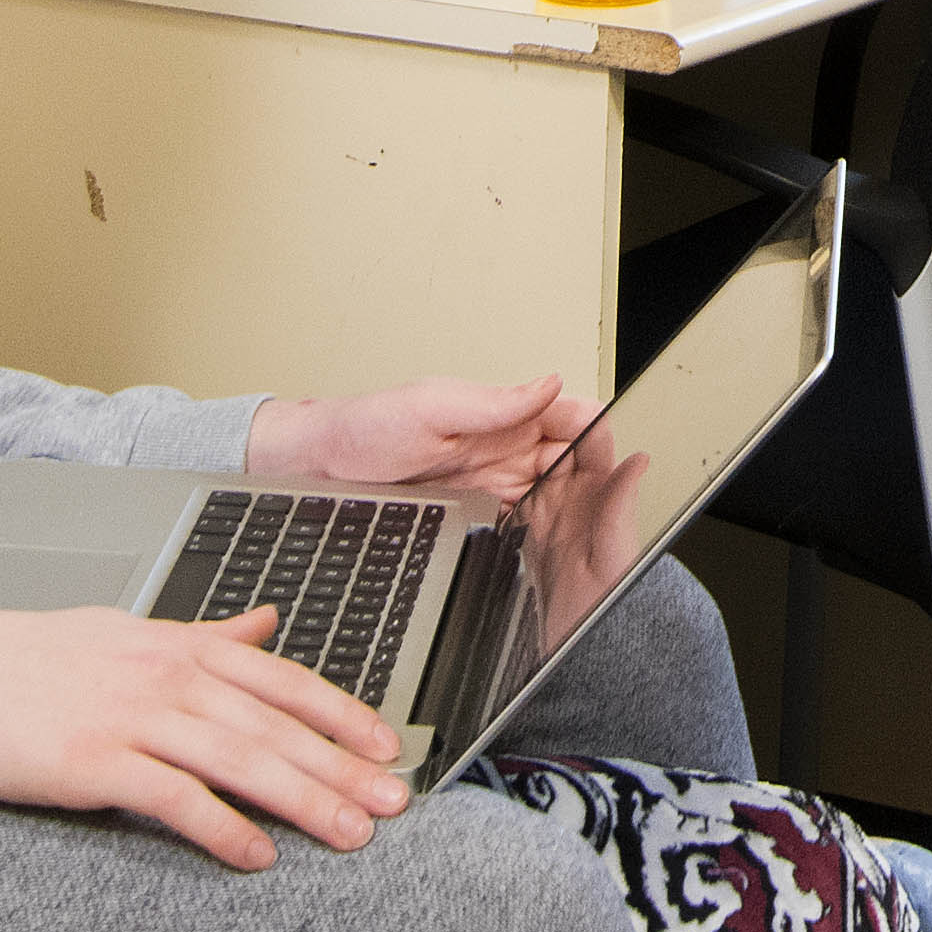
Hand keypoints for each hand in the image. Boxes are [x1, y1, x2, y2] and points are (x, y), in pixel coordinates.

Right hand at [0, 606, 411, 866]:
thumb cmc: (22, 658)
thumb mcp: (125, 630)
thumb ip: (203, 633)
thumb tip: (267, 620)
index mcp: (176, 644)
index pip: (281, 677)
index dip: (341, 713)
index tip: (388, 746)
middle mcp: (164, 675)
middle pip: (274, 723)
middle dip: (342, 766)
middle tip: (397, 802)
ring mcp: (129, 716)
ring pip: (239, 758)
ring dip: (303, 799)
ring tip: (351, 834)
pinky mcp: (91, 761)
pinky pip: (173, 798)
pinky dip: (221, 827)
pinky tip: (257, 856)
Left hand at [250, 373, 584, 506]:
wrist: (318, 468)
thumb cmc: (366, 428)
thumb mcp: (431, 406)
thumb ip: (494, 401)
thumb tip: (551, 383)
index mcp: (501, 412)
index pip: (569, 416)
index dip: (596, 432)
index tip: (612, 453)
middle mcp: (503, 447)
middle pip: (570, 460)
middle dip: (593, 479)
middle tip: (608, 506)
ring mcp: (490, 482)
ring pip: (551, 495)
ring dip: (570, 510)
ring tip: (588, 533)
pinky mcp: (474, 513)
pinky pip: (519, 522)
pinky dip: (538, 532)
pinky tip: (549, 548)